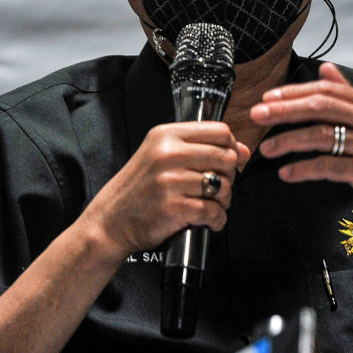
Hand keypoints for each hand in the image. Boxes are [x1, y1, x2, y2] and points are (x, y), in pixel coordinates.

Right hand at [86, 122, 250, 256]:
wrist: (110, 221)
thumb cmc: (137, 189)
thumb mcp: (161, 156)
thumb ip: (199, 148)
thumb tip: (242, 150)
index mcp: (166, 136)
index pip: (219, 131)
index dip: (231, 147)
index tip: (229, 161)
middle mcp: (168, 154)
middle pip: (226, 157)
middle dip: (230, 176)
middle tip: (219, 187)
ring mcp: (170, 181)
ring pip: (223, 186)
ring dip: (224, 201)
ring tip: (212, 205)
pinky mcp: (174, 207)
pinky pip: (213, 210)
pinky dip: (217, 219)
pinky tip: (209, 220)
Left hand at [251, 63, 352, 240]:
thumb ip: (350, 95)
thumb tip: (326, 69)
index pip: (327, 90)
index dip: (295, 92)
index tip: (268, 97)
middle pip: (320, 107)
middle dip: (284, 109)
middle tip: (258, 115)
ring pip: (321, 135)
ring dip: (288, 141)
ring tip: (266, 149)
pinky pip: (328, 166)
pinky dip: (303, 169)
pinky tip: (287, 173)